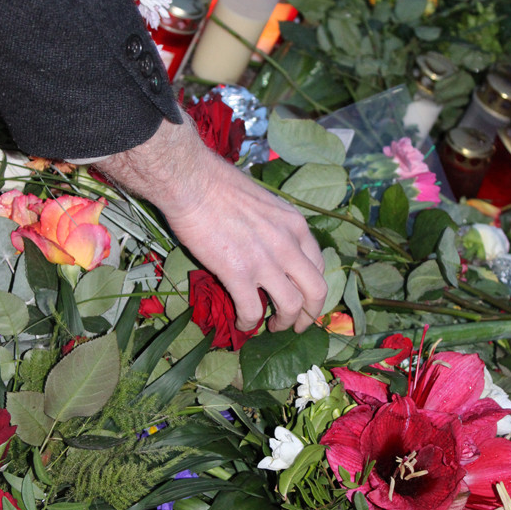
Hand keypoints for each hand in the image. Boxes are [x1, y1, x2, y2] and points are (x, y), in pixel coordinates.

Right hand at [95, 115, 326, 332]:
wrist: (192, 182)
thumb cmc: (220, 184)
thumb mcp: (264, 202)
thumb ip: (274, 226)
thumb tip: (266, 244)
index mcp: (295, 225)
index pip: (318, 264)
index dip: (312, 286)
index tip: (302, 295)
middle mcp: (288, 244)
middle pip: (316, 290)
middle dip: (310, 314)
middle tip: (298, 324)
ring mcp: (265, 261)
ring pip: (291, 306)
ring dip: (284, 322)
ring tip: (272, 328)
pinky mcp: (238, 273)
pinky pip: (252, 310)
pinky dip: (249, 322)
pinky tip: (242, 322)